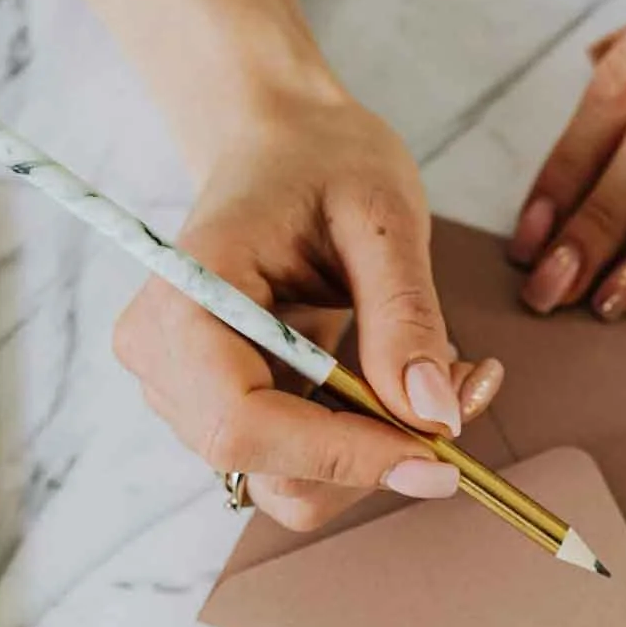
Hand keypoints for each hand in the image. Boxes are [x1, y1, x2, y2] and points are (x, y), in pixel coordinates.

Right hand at [115, 68, 503, 529]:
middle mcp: (163, 358)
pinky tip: (405, 381)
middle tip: (462, 393)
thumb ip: (405, 317)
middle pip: (268, 471)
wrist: (283, 145)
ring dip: (378, 452)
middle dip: (374, 455)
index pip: (243, 423)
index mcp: (186, 299)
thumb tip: (434, 417)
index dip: (341, 456)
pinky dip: (364, 443)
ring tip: (445, 374)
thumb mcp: (383, 218)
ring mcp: (183, 391)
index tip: (438, 453)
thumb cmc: (323, 160)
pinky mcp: (220, 407)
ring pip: (290, 482)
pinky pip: (297, 463)